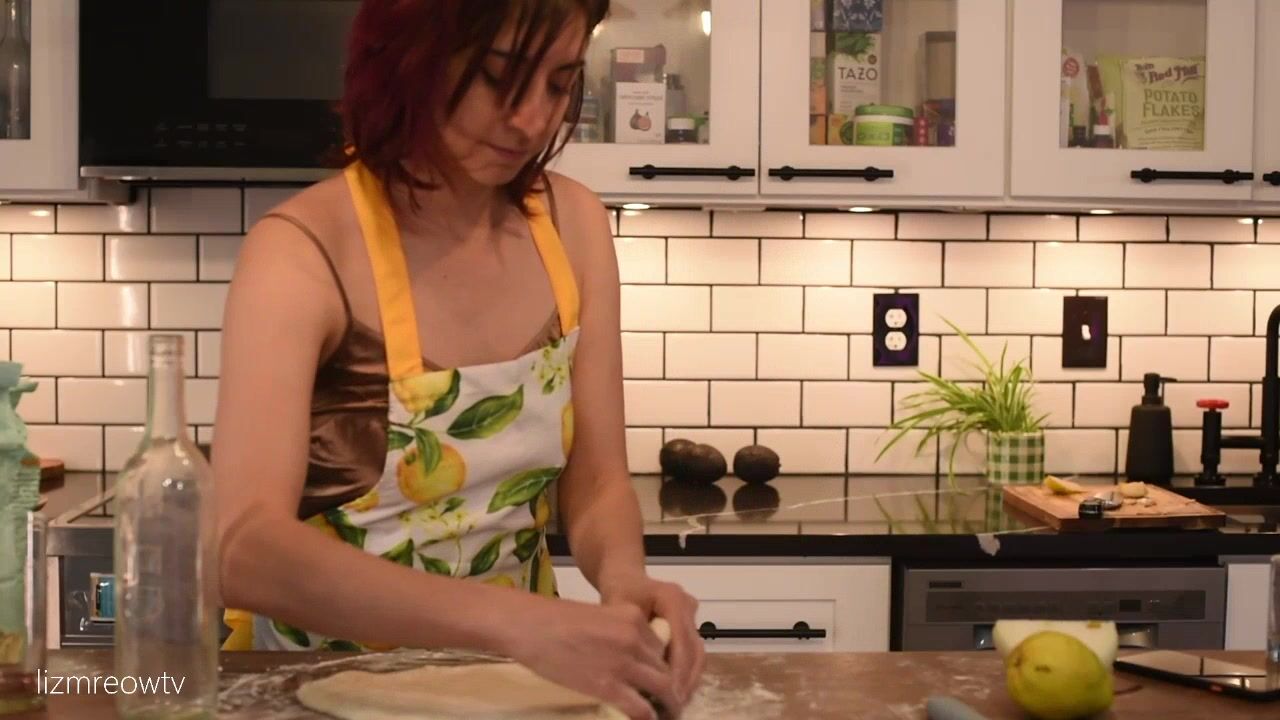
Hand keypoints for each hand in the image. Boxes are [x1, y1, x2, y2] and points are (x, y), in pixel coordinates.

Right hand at [503, 597, 680, 719]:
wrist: (530, 626)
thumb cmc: (555, 620)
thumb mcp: (600, 617)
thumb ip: (621, 632)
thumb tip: (631, 658)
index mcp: (633, 617)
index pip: (662, 647)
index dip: (663, 666)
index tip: (663, 680)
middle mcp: (635, 638)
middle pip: (666, 668)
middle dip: (669, 687)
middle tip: (669, 702)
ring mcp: (624, 662)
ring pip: (662, 688)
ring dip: (667, 704)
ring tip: (666, 714)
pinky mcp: (609, 686)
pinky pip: (640, 707)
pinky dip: (647, 717)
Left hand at [600, 575, 704, 706]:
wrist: (625, 576)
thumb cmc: (619, 591)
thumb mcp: (617, 610)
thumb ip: (628, 638)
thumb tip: (634, 675)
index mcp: (672, 599)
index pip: (681, 642)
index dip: (676, 673)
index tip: (669, 697)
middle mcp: (688, 606)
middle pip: (694, 651)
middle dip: (685, 682)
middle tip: (675, 707)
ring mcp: (692, 616)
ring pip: (698, 655)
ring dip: (689, 682)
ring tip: (676, 704)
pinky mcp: (690, 626)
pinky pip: (693, 653)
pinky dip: (686, 674)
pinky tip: (675, 693)